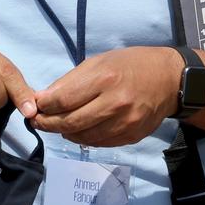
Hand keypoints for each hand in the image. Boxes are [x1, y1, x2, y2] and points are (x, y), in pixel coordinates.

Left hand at [33, 46, 182, 146]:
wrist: (170, 79)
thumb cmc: (132, 64)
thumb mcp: (100, 61)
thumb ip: (71, 81)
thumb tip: (44, 99)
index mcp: (106, 79)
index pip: (63, 100)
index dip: (44, 106)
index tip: (34, 106)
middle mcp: (115, 104)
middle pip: (69, 123)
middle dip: (48, 124)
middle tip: (38, 121)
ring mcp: (124, 123)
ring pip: (82, 137)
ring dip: (64, 133)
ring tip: (58, 125)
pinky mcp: (130, 136)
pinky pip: (98, 143)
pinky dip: (84, 137)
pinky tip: (80, 129)